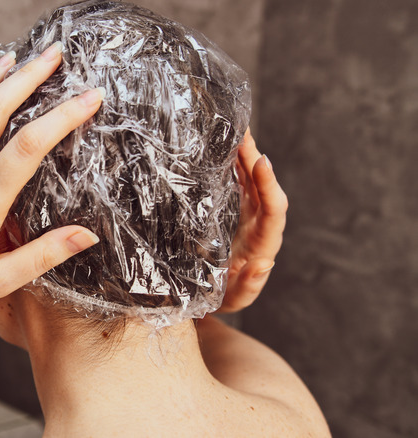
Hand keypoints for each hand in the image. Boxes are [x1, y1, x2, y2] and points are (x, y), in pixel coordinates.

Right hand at [217, 129, 287, 312]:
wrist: (215, 295)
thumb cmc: (226, 298)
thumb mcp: (237, 298)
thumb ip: (250, 285)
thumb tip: (265, 264)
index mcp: (264, 243)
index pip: (273, 209)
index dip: (269, 185)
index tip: (261, 161)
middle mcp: (261, 224)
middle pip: (263, 186)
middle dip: (255, 158)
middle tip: (243, 131)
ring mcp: (249, 215)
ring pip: (251, 180)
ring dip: (245, 155)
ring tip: (236, 130)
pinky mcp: (237, 211)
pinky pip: (239, 184)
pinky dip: (235, 165)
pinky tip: (226, 148)